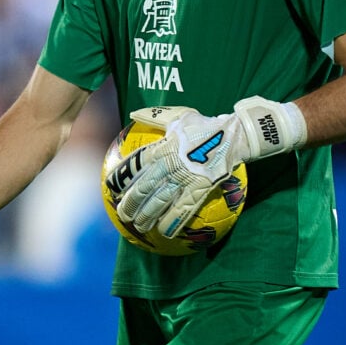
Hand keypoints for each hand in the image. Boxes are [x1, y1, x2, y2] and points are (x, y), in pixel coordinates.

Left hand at [114, 97, 306, 238]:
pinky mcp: (200, 188)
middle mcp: (170, 164)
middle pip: (144, 187)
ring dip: (147, 215)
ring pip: (160, 200)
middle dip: (131, 202)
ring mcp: (185, 177)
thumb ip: (156, 116)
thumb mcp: (179, 116)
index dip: (122, 176)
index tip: (110, 188)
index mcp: (163, 147)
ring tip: (139, 226)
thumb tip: (134, 113)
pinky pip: (183, 208)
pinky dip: (172, 221)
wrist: (234, 135)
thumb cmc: (205, 125)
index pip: (136, 164)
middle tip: (122, 214)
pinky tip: (164, 231)